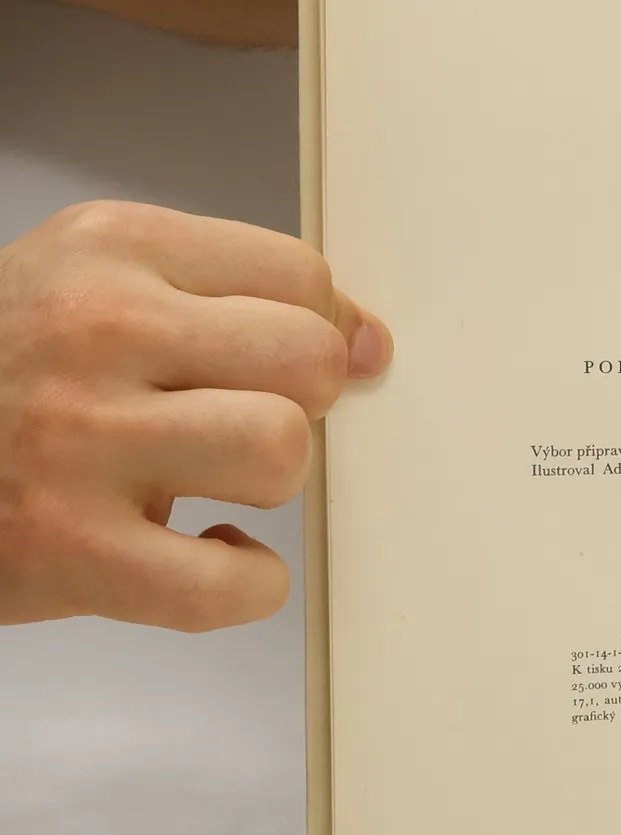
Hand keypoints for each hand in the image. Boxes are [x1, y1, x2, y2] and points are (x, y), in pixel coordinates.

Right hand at [0, 200, 390, 629]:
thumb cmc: (3, 371)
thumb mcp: (95, 287)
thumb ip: (231, 296)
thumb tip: (369, 343)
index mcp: (110, 250)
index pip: (301, 275)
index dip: (316, 331)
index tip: (288, 366)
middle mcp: (94, 331)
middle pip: (308, 360)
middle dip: (299, 402)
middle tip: (239, 420)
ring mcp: (78, 441)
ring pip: (280, 450)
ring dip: (268, 482)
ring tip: (211, 480)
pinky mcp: (67, 551)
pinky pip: (230, 582)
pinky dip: (245, 583)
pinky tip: (207, 554)